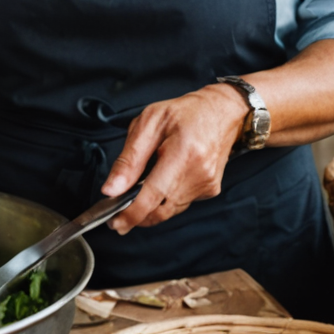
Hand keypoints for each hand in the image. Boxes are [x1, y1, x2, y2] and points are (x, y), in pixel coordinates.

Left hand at [101, 84, 243, 233]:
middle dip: (136, 217)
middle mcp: (199, 173)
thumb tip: (112, 189)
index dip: (131, 214)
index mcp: (183, 152)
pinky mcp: (210, 190)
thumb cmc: (186, 112)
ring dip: (150, 208)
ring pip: (170, 210)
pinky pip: (180, 203)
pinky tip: (161, 183)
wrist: (222, 110)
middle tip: (116, 216)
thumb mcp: (149, 123)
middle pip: (161, 210)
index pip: (154, 196)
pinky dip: (165, 200)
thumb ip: (129, 158)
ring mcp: (207, 184)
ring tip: (135, 195)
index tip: (115, 222)